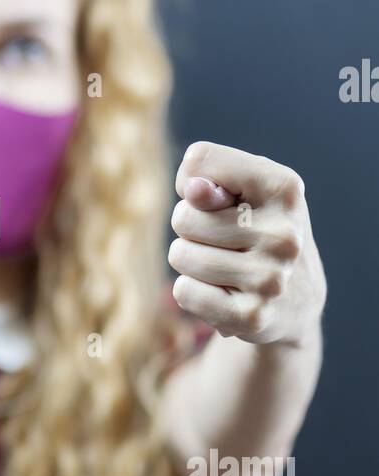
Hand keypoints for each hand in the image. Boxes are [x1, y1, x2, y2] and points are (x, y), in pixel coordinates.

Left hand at [168, 141, 326, 346]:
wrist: (296, 301)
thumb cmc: (257, 231)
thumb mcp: (244, 193)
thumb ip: (212, 180)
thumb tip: (192, 189)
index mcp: (284, 188)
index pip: (200, 159)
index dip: (190, 181)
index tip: (215, 198)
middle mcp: (284, 233)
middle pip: (183, 216)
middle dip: (191, 228)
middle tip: (224, 241)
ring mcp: (271, 278)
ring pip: (180, 255)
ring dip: (189, 261)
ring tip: (223, 267)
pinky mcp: (253, 317)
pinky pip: (184, 291)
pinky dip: (191, 291)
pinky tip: (221, 293)